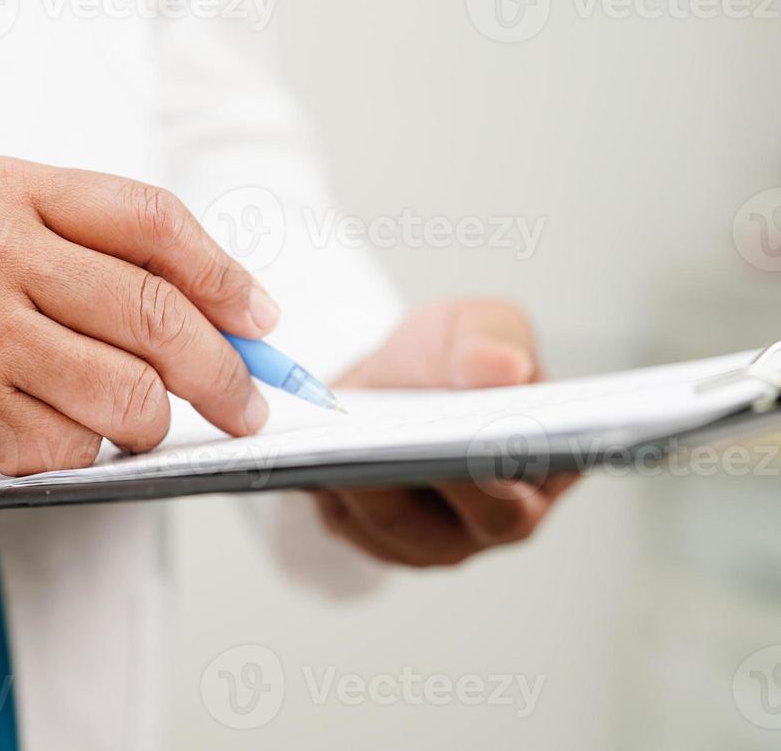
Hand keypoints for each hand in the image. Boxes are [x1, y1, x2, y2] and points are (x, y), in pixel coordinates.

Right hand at [0, 156, 279, 490]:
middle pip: (158, 315)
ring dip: (148, 422)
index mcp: (2, 191)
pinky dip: (78, 453)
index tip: (259, 318)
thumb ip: (83, 244)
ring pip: (130, 397)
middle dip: (226, 372)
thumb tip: (219, 307)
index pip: (151, 220)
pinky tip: (38, 431)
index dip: (225, 274)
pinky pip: (72, 450)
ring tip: (126, 419)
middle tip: (248, 402)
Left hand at [310, 298, 577, 566]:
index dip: (521, 456)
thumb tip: (504, 368)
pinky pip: (353, 524)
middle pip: (483, 517)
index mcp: (555, 462)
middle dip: (441, 477)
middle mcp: (508, 518)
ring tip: (342, 446)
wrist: (389, 377)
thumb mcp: (476, 325)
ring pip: (406, 527)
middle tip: (400, 443)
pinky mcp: (380, 541)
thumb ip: (493, 340)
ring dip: (372, 486)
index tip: (485, 433)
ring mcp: (444, 540)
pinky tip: (313, 457)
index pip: (551, 470)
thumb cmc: (447, 357)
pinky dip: (332, 490)